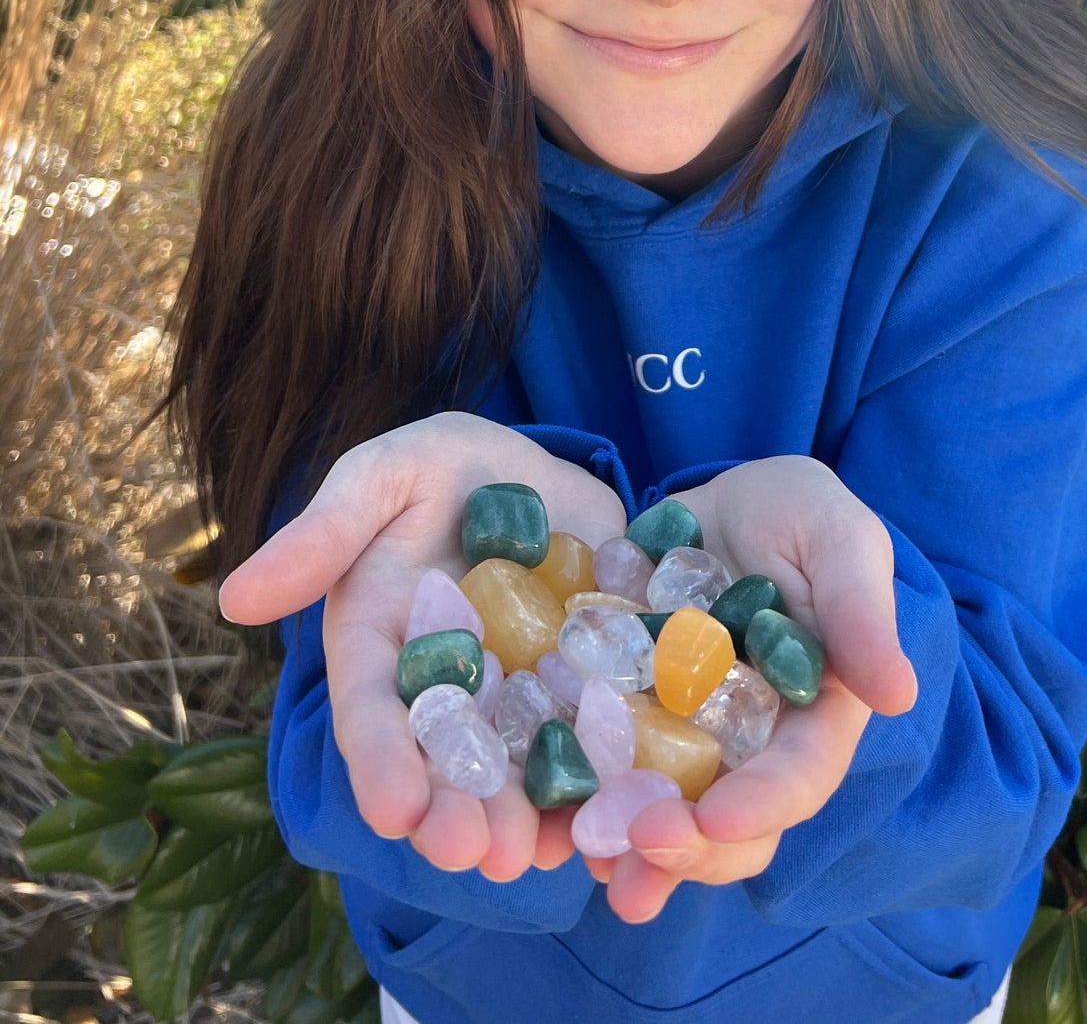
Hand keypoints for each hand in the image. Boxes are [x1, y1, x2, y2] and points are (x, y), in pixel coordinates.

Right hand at [217, 412, 626, 882]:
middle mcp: (445, 689)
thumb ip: (322, 535)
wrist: (533, 467)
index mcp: (382, 646)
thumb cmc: (439, 468)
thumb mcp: (382, 478)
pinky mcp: (584, 686)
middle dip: (460, 812)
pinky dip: (603, 781)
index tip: (393, 811)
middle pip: (447, 760)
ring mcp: (516, 696)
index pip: (373, 712)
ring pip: (518, 768)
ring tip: (542, 855)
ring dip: (527, 817)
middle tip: (479, 855)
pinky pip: (594, 741)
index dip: (381, 762)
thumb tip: (234, 599)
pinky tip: (615, 816)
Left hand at [579, 455, 917, 922]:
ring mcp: (687, 740)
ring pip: (669, 818)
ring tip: (594, 862)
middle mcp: (752, 744)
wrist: (720, 499)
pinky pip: (604, 773)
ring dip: (633, 853)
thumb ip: (861, 609)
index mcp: (815, 713)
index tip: (717, 816)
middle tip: (638, 852)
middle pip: (731, 822)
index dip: (763, 804)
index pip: (800, 776)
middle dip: (689, 850)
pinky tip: (550, 821)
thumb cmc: (799, 513)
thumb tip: (898, 693)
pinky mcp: (629, 718)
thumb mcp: (838, 538)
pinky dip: (580, 802)